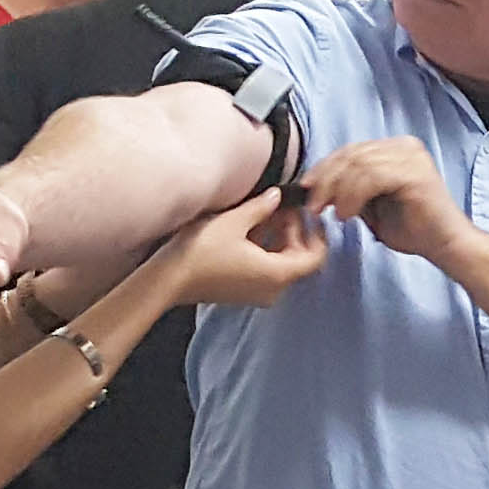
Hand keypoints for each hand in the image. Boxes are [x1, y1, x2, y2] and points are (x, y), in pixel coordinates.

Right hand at [150, 191, 328, 311]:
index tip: (313, 213)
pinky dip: (265, 248)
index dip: (319, 233)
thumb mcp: (235, 221)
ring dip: (279, 238)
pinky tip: (252, 227)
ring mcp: (258, 292)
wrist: (169, 279)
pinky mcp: (243, 291)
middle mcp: (273, 289)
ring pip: (281, 262)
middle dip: (295, 230)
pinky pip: (266, 269)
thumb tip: (277, 196)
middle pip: (299, 258)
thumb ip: (262, 207)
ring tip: (267, 211)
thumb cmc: (201, 252)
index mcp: (278, 274)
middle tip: (285, 206)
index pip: (316, 257)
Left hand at [297, 138, 471, 265]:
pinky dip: (353, 196)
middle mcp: (405, 146)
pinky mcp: (415, 173)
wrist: (446, 246)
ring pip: (358, 163)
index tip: (307, 190)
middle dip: (326, 179)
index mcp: (396, 149)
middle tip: (314, 205)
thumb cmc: (414, 230)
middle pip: (352, 153)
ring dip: (337, 190)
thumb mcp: (372, 206)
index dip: (324, 168)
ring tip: (333, 214)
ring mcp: (412, 157)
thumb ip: (352, 190)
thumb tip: (318, 187)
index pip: (351, 150)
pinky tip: (348, 215)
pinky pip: (371, 177)